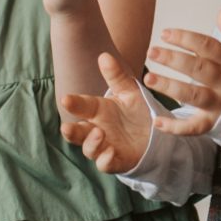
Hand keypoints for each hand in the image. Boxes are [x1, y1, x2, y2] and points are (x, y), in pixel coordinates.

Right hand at [59, 51, 155, 171]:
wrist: (155, 132)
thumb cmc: (136, 110)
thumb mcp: (129, 91)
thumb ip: (116, 76)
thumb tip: (104, 55)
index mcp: (97, 110)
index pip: (81, 106)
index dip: (73, 103)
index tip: (65, 99)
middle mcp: (96, 129)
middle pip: (77, 132)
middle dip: (70, 131)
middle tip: (66, 127)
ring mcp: (104, 146)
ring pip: (89, 149)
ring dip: (91, 143)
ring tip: (100, 133)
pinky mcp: (115, 160)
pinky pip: (105, 164)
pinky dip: (105, 159)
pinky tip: (110, 152)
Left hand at [141, 10, 220, 132]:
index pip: (208, 47)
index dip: (186, 39)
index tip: (164, 33)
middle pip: (198, 69)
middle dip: (173, 59)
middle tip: (150, 51)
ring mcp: (219, 103)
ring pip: (194, 95)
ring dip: (170, 87)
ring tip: (148, 78)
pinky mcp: (213, 123)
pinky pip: (194, 127)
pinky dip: (175, 127)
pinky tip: (156, 122)